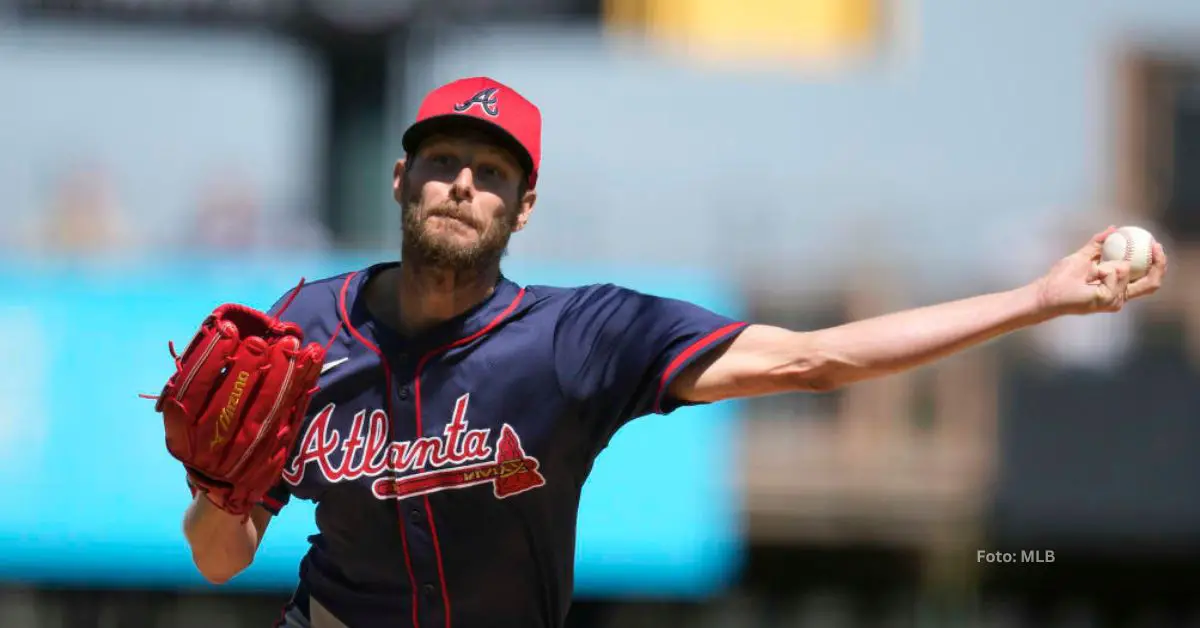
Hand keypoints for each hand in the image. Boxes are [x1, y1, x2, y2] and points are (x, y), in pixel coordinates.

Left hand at [1034, 225, 1167, 316]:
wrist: (1046, 291)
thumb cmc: (1061, 277)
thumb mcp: (1084, 255)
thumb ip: (1098, 244)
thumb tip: (1114, 228)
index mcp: (1117, 287)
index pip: (1146, 278)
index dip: (1157, 262)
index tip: (1155, 243)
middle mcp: (1120, 296)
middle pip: (1151, 283)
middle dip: (1159, 264)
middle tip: (1155, 246)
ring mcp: (1115, 300)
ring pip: (1128, 272)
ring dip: (1110, 264)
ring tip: (1093, 270)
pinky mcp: (1108, 300)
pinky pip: (1115, 274)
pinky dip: (1103, 269)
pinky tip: (1091, 274)